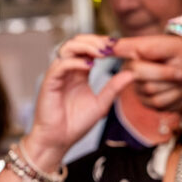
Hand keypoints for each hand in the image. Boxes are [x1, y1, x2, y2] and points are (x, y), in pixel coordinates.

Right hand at [24, 34, 134, 164]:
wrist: (58, 141)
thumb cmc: (75, 124)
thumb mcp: (101, 104)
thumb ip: (114, 88)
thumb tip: (132, 74)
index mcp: (79, 72)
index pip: (90, 49)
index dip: (104, 45)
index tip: (122, 48)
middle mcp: (67, 70)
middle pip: (78, 42)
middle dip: (95, 40)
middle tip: (112, 45)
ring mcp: (58, 74)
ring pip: (68, 48)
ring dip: (86, 46)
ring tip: (102, 52)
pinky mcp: (50, 82)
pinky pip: (61, 65)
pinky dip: (75, 62)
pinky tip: (89, 66)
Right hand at [112, 35, 181, 111]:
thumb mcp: (161, 43)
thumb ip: (133, 45)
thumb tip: (108, 45)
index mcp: (132, 56)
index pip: (117, 55)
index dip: (108, 53)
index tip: (100, 52)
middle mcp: (131, 74)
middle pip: (139, 76)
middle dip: (166, 73)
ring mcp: (140, 91)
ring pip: (151, 91)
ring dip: (174, 85)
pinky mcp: (149, 104)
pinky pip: (159, 103)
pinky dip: (175, 96)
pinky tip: (181, 90)